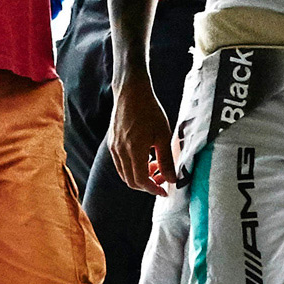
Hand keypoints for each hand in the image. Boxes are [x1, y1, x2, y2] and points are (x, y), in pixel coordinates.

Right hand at [110, 74, 177, 195]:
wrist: (131, 92)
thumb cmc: (149, 110)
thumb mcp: (163, 135)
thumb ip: (167, 160)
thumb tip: (171, 179)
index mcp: (134, 150)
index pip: (141, 181)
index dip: (153, 189)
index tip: (165, 191)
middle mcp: (120, 151)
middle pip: (131, 181)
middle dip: (147, 185)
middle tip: (162, 180)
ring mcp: (113, 148)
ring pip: (124, 174)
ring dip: (140, 176)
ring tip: (155, 166)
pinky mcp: (112, 143)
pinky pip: (120, 164)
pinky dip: (132, 167)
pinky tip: (145, 157)